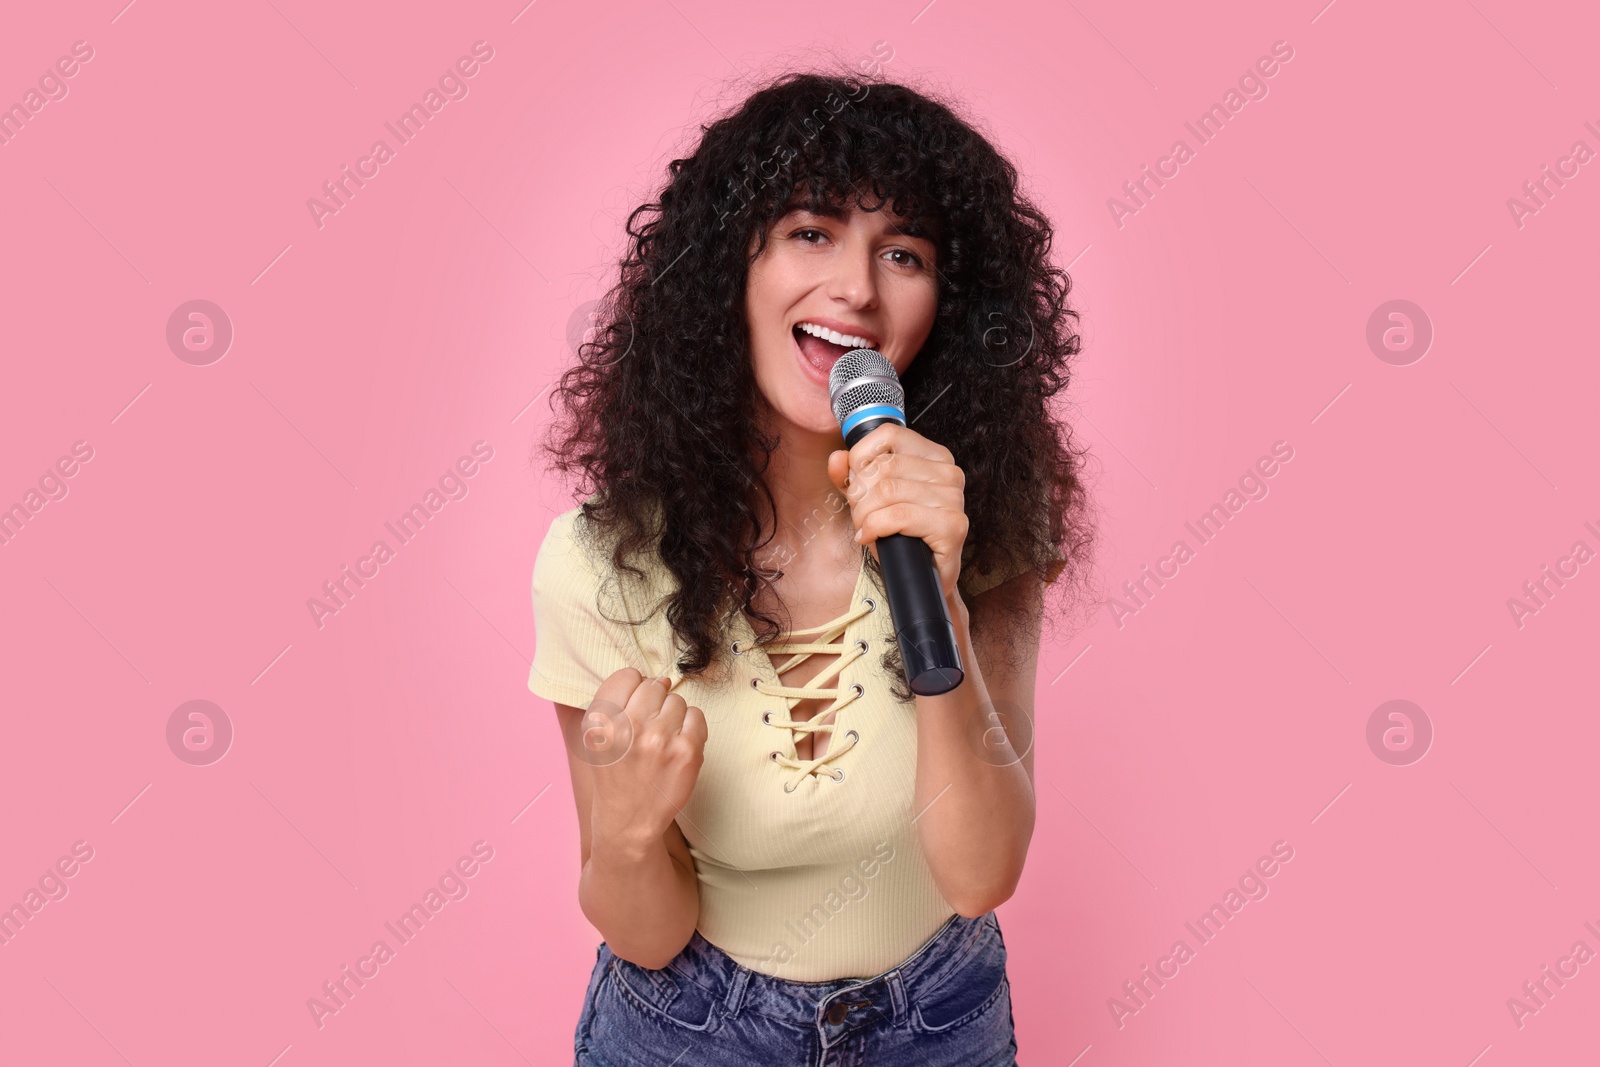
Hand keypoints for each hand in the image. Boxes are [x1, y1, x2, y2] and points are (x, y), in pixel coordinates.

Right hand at [586, 668, 706, 850]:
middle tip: (648, 727)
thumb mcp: (596, 736)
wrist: (629, 818)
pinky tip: (677, 745)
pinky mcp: (687, 751)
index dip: (632, 690)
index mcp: (602, 721)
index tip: (633, 706)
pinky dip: (690, 728)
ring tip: (661, 740)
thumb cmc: (614, 773)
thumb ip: (616, 701)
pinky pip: (696, 716)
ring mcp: (661, 739)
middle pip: (653, 685)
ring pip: (676, 700)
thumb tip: (660, 680)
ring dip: (672, 716)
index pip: (627, 676)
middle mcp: (630, 727)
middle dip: (653, 702)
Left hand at [827, 423, 967, 600]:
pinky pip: (898, 516)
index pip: (889, 434)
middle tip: (860, 513)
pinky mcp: (952, 526)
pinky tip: (872, 537)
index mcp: (934, 456)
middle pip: (883, 466)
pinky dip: (875, 528)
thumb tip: (837, 458)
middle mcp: (949, 472)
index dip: (861, 457)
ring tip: (865, 527)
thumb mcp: (869, 499)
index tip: (856, 482)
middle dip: (860, 494)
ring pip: (886, 491)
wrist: (920, 577)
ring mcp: (954, 499)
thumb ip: (851, 477)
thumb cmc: (900, 535)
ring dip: (864, 514)